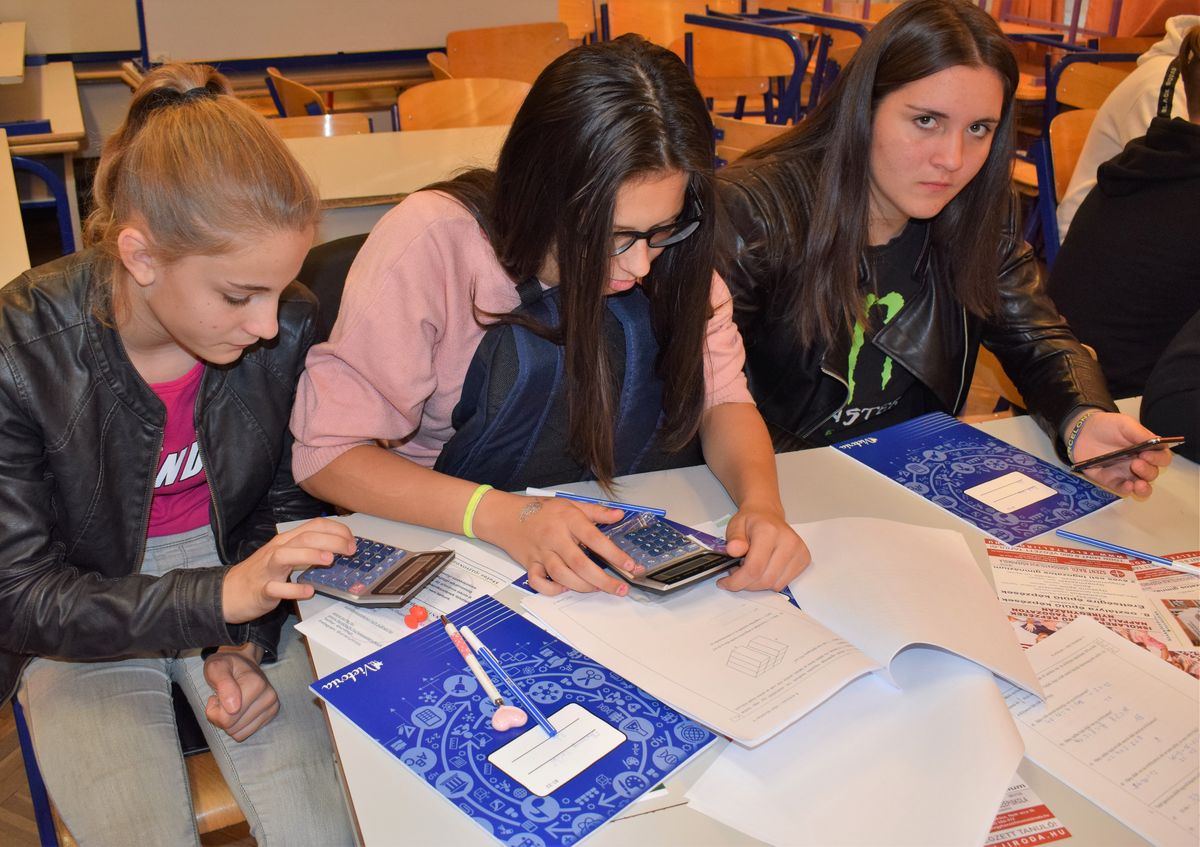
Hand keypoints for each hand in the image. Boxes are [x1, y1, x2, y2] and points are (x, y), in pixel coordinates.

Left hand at [203, 643, 277, 741]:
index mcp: (256, 684)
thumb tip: (233, 708)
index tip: (215, 696)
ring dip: (229, 723)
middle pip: (232, 728)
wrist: (243, 663)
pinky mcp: (271, 715)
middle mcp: (269, 696)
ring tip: (229, 705)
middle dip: (220, 717)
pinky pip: (246, 734)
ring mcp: (272, 706)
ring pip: (239, 734)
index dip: (213, 710)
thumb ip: (223, 684)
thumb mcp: (216, 667)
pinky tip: (238, 711)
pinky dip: (237, 726)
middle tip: (221, 700)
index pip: (226, 718)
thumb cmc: (226, 666)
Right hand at [222, 517, 355, 623]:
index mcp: (286, 541)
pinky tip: (307, 590)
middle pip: (304, 538)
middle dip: (331, 540)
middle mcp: (277, 550)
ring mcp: (267, 570)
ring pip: (286, 555)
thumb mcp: (286, 557)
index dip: (336, 530)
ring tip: (329, 560)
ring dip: (309, 555)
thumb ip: (308, 551)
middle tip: (350, 550)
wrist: (228, 593)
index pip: (313, 526)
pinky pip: (276, 588)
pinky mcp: (261, 590)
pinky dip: (292, 589)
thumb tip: (338, 549)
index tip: (353, 541)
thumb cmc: (262, 574)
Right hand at [475, 493, 640, 595]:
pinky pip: (539, 582)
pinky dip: (552, 589)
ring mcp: (541, 553)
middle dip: (602, 580)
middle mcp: (555, 538)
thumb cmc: (540, 510)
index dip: (614, 554)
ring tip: (597, 588)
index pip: (595, 539)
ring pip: (562, 576)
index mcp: (568, 520)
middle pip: (580, 564)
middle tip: (619, 589)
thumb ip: (596, 512)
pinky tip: (564, 587)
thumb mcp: (570, 504)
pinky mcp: (530, 564)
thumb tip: (619, 515)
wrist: (505, 515)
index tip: (630, 566)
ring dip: (582, 586)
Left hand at [717, 504, 810, 591]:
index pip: (754, 568)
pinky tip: (764, 569)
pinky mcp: (804, 559)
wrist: (768, 514)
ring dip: (758, 583)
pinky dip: (770, 582)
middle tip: (737, 572)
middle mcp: (788, 541)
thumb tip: (734, 550)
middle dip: (746, 583)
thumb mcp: (736, 526)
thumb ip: (734, 539)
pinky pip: (783, 583)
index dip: (737, 581)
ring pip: (775, 585)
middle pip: (765, 580)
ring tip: (751, 567)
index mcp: (769, 531)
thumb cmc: (751, 522)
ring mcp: (799, 551)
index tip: (725, 583)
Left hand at [1070, 412, 1171, 496]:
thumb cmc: (1107, 426)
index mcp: (1147, 449)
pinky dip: (1127, 490)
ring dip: (1144, 488)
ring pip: (1143, 486)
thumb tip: (1157, 440)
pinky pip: (1123, 489)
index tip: (1146, 454)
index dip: (1158, 458)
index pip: (1162, 457)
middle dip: (1148, 471)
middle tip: (1136, 463)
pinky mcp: (1112, 480)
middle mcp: (1140, 463)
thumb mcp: (1124, 424)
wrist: (1083, 432)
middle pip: (1153, 473)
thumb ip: (1139, 432)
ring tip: (1139, 483)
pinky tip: (1127, 486)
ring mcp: (1127, 474)